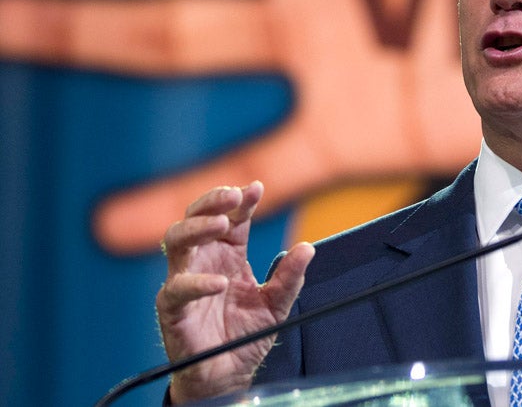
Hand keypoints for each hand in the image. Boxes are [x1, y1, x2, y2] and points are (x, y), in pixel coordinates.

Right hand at [157, 182, 313, 402]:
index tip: (257, 187)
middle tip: (233, 197)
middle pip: (196, 216)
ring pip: (176, 240)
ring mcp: (184, 279)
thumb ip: (290, 277)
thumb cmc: (246, 335)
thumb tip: (308, 248)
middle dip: (213, 200)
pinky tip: (220, 282)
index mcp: (228, 251)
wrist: (227, 375)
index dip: (242, 200)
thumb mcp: (277, 304)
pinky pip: (177, 288)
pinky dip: (197, 281)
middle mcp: (204, 259)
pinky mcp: (172, 308)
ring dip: (197, 226)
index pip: (233, 216)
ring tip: (221, 223)